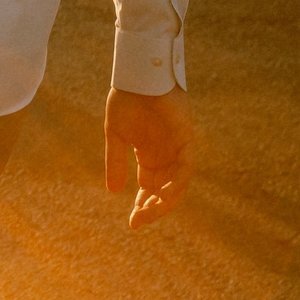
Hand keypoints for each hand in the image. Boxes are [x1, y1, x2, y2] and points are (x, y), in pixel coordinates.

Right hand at [105, 88, 193, 228]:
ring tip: (151, 210)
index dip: (142, 206)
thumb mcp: (116, 136)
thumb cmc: (127, 101)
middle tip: (139, 220)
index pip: (149, 189)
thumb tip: (113, 191)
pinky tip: (166, 192)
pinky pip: (186, 166)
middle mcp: (165, 157)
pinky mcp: (186, 138)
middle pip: (163, 191)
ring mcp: (177, 149)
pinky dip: (178, 181)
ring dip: (166, 199)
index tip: (132, 222)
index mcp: (148, 157)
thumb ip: (115, 162)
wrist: (138, 77)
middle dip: (152, 207)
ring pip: (177, 183)